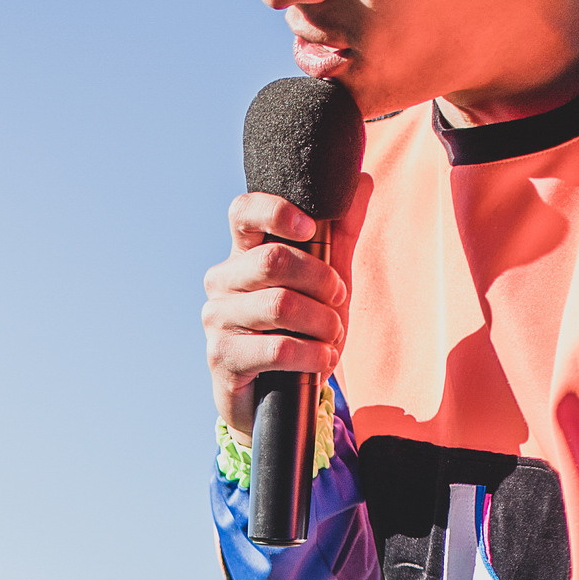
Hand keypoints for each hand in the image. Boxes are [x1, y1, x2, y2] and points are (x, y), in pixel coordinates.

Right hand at [203, 190, 347, 437]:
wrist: (275, 400)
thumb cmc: (298, 332)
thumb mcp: (325, 280)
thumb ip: (340, 232)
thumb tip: (361, 180)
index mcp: (243, 254)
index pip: (243, 212)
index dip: (276, 211)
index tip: (310, 228)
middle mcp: (222, 281)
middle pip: (273, 260)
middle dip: (321, 281)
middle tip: (338, 300)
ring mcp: (217, 320)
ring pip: (279, 305)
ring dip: (322, 323)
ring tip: (332, 337)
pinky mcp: (221, 357)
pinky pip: (277, 348)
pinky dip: (312, 355)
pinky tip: (322, 360)